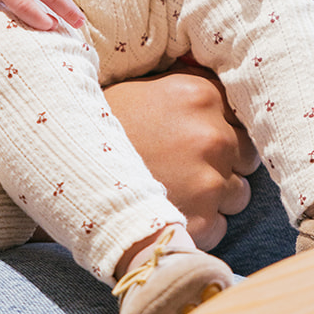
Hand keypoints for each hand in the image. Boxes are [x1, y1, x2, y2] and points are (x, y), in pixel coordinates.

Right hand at [104, 68, 258, 249]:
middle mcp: (213, 136)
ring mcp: (209, 182)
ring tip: (178, 191)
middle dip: (225, 163)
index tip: (205, 136)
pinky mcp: (202, 221)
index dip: (225, 127)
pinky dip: (201, 225)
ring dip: (216, 196)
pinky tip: (171, 211)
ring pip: (239, 193)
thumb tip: (223, 91)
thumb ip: (190, 87)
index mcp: (201, 95)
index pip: (242, 113)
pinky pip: (221, 226)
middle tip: (189, 167)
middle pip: (247, 155)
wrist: (65, 171)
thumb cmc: (104, 129)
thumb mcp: (146, 89)